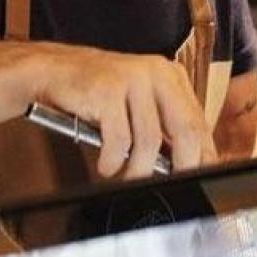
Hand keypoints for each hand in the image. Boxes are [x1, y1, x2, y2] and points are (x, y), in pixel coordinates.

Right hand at [24, 43, 217, 178]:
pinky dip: (112, 161)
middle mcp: (155, 73)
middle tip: (173, 186)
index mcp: (169, 75)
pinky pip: (118, 140)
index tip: (201, 177)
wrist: (53, 70)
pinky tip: (106, 165)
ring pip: (149, 141)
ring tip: (125, 177)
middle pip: (185, 130)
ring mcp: (131, 79)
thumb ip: (164, 124)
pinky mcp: (106, 90)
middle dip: (182, 166)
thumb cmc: (97, 92)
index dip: (204, 154)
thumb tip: (190, 162)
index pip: (198, 120)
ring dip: (138, 170)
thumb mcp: (139, 101)